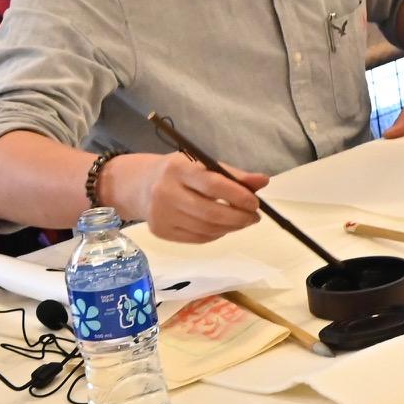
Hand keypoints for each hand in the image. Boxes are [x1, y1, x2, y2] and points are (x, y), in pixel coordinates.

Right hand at [120, 153, 266, 244]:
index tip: (255, 203)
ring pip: (205, 229)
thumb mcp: (202, 164)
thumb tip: (264, 181)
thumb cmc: (178, 172)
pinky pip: (197, 238)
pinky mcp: (161, 232)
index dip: (237, 196)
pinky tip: (224, 227)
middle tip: (254, 217)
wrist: (140, 186)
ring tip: (242, 221)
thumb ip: (233, 174)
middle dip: (238, 217)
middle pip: (209, 212)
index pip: (212, 184)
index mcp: (178, 169)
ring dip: (230, 228)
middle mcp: (166, 192)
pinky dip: (216, 234)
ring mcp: (161, 215)